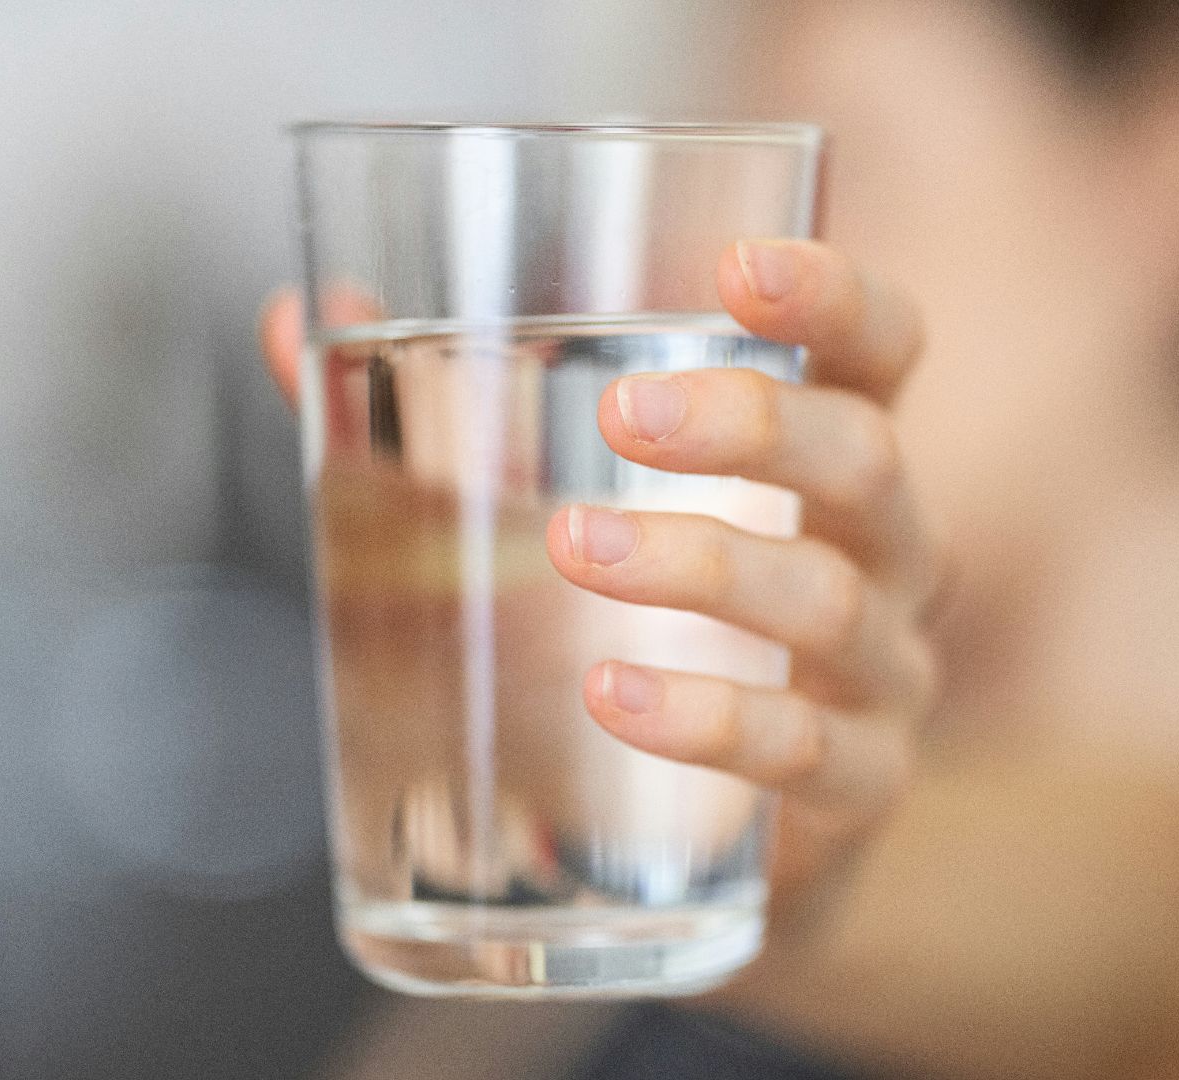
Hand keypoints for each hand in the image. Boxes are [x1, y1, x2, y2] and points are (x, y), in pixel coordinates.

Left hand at [261, 239, 939, 915]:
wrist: (703, 847)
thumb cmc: (636, 634)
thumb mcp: (547, 513)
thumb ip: (429, 418)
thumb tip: (297, 319)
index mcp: (823, 459)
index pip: (880, 349)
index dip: (835, 296)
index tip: (737, 266)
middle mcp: (881, 553)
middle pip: (865, 459)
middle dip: (751, 424)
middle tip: (623, 417)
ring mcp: (882, 674)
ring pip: (827, 600)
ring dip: (700, 565)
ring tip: (574, 548)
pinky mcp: (856, 787)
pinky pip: (805, 749)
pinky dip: (708, 718)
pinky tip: (613, 694)